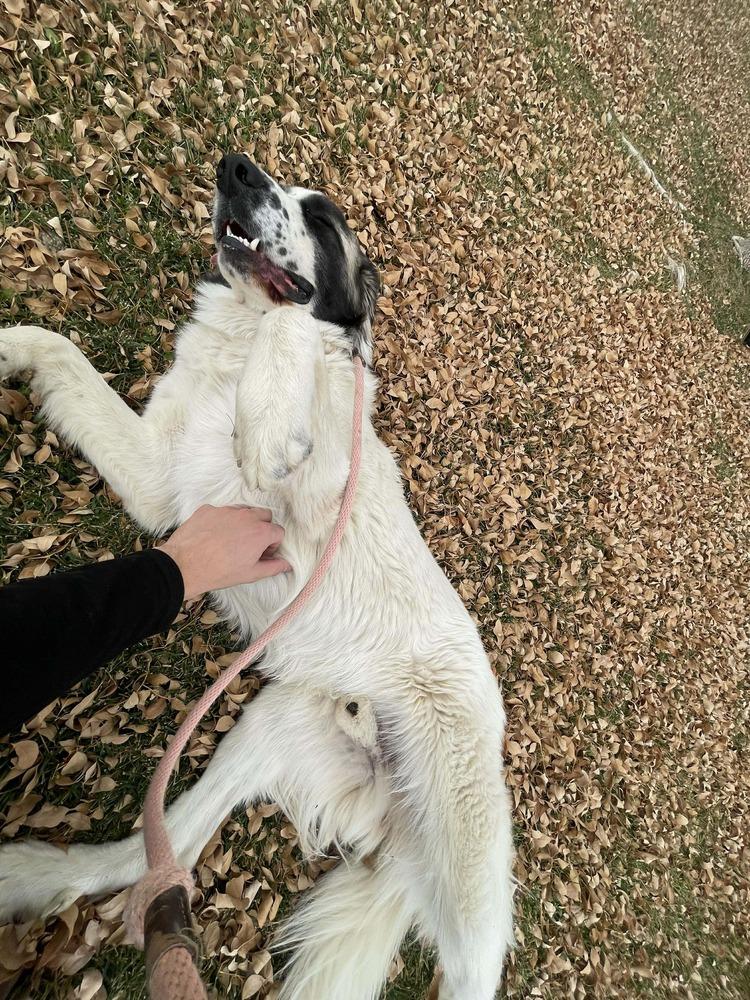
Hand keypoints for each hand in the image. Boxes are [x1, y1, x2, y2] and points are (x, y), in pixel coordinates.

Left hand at [158, 504, 290, 599]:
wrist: (184, 566)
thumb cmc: (219, 572)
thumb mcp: (250, 574)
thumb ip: (273, 567)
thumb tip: (286, 564)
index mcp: (260, 532)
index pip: (278, 531)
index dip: (273, 544)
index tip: (263, 554)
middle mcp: (245, 516)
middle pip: (264, 515)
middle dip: (262, 528)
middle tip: (251, 545)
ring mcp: (225, 510)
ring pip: (243, 511)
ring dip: (243, 522)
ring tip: (231, 541)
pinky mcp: (208, 509)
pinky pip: (221, 511)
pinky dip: (222, 521)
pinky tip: (213, 536)